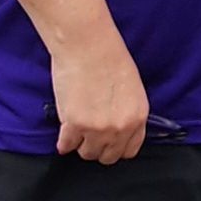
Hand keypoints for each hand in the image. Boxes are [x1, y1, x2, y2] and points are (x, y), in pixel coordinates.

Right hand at [51, 30, 150, 163]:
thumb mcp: (131, 88)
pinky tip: (63, 135)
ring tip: (76, 134)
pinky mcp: (74, 125)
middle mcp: (120, 127)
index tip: (108, 143)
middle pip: (108, 156)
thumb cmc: (109, 57)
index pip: (129, 150)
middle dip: (98, 148)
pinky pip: (67, 145)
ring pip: (87, 153)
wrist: (88, 45)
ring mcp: (97, 129)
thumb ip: (126, 112)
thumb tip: (115, 127)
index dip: (116, 147)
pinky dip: (64, 142)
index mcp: (138, 117)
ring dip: (81, 145)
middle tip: (90, 138)